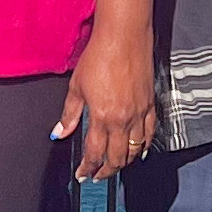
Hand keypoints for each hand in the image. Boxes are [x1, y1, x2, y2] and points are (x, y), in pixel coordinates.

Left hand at [58, 22, 158, 181]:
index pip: (95, 153)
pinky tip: (139, 151)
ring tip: (114, 166)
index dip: (87, 168)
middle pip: (116, 158)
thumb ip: (69, 114)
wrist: (123, 37)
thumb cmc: (100, 56)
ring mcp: (139, 113)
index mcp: (102, 116)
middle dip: (106, 171)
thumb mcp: (76, 87)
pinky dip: (144, 146)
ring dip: (123, 162)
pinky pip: (149, 133)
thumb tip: (60, 133)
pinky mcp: (150, 104)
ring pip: (134, 150)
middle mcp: (123, 119)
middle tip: (97, 175)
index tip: (82, 174)